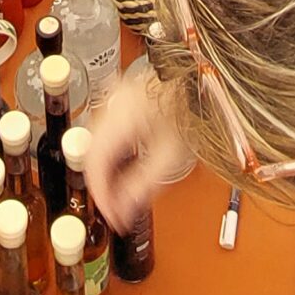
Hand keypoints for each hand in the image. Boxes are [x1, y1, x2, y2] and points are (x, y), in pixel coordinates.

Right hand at [84, 62, 195, 232]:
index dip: (101, 193)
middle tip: (116, 208)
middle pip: (92, 153)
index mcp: (122, 115)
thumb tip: (124, 209)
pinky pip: (105, 132)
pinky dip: (110, 155)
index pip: (95, 161)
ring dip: (105, 171)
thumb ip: (144, 185)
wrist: (202, 80)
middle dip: (102, 185)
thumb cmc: (192, 108)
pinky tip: (123, 169)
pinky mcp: (122, 99)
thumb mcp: (172, 155)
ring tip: (121, 193)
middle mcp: (113, 103)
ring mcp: (116, 98)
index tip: (111, 214)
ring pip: (96, 143)